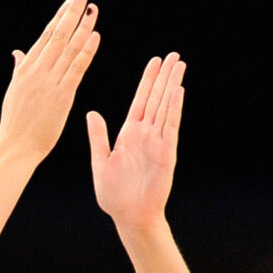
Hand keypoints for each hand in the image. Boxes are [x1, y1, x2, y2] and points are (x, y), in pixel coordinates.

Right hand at [0, 0, 100, 166]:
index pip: (45, 36)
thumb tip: (17, 52)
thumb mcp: (14, 91)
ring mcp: (49, 82)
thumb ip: (19, 69)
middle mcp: (37, 71)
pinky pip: (77, 68)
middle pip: (57, 35)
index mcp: (25, 69)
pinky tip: (95, 36)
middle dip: (70, 13)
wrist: (15, 148)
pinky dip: (86, 51)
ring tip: (92, 9)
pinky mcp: (62, 95)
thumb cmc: (15, 124)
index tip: (68, 2)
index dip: (58, 17)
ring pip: (69, 47)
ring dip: (82, 26)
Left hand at [86, 53, 185, 233]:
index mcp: (128, 135)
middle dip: (164, 77)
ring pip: (166, 107)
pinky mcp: (166, 153)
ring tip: (179, 65)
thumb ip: (98, 137)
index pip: (140, 100)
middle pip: (156, 99)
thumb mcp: (100, 162)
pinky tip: (177, 92)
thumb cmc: (115, 195)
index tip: (155, 62)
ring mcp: (157, 143)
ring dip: (172, 86)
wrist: (129, 217)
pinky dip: (173, 109)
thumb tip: (92, 113)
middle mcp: (145, 135)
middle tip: (173, 55)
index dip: (147, 81)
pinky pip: (170, 127)